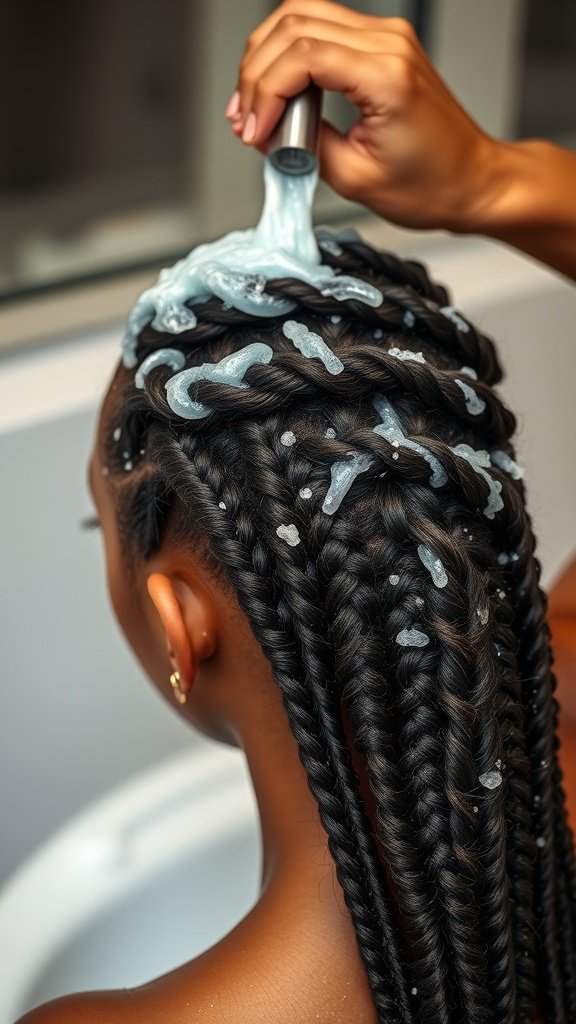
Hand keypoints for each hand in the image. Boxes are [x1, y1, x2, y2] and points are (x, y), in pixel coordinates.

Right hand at [226, 0, 503, 232]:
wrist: (473, 181)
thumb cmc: (434, 184)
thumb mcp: (357, 179)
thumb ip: (306, 147)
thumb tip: (270, 133)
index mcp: (387, 75)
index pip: (302, 54)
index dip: (264, 92)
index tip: (252, 130)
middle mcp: (389, 43)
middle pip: (294, 23)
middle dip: (256, 72)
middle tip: (245, 119)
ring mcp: (387, 37)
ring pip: (301, 15)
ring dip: (266, 57)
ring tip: (252, 105)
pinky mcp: (382, 44)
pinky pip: (321, 28)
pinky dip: (289, 55)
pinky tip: (276, 89)